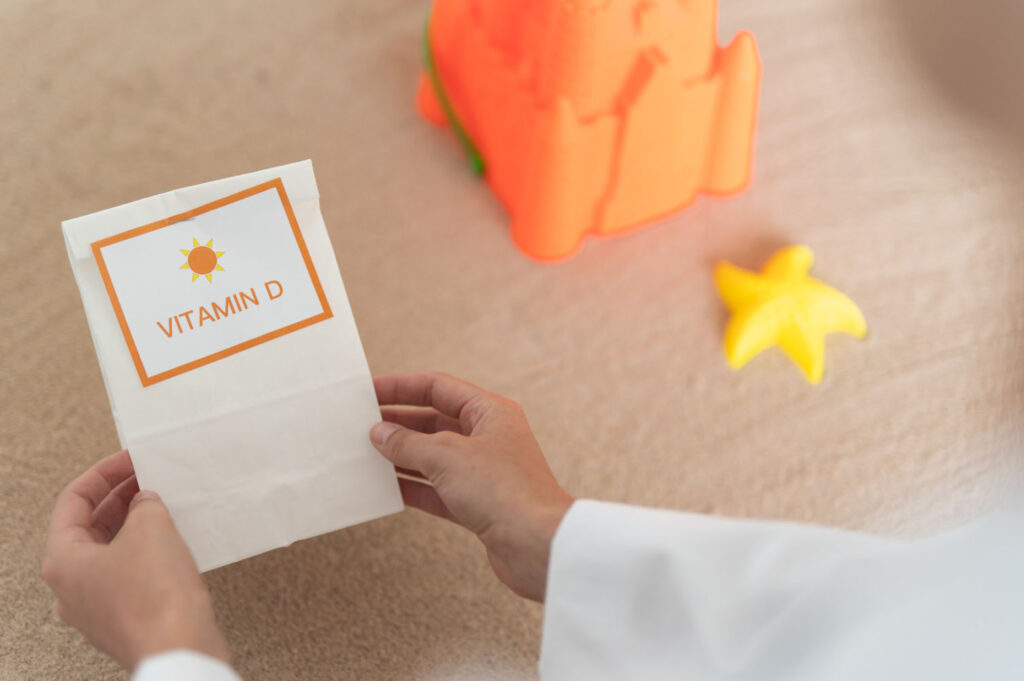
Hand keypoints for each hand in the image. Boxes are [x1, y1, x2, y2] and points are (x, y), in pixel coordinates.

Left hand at [42, 450, 228, 670]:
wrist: (180, 648)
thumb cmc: (155, 596)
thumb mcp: (150, 526)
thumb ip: (143, 503)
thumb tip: (144, 503)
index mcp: (62, 561)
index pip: (73, 500)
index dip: (105, 473)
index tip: (131, 460)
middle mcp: (71, 587)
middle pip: (89, 527)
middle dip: (120, 497)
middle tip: (149, 477)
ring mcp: (97, 607)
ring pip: (110, 552)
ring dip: (134, 523)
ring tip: (163, 504)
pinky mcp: (125, 619)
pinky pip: (129, 574)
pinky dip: (146, 550)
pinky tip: (172, 540)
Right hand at [371, 372, 573, 601]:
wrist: (537, 546)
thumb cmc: (504, 491)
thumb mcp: (447, 457)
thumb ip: (408, 443)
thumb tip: (380, 433)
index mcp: (490, 412)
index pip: (438, 388)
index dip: (401, 387)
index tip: (368, 392)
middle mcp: (488, 437)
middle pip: (434, 421)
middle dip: (397, 423)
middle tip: (360, 426)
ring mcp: (483, 472)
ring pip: (432, 457)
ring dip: (400, 456)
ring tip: (363, 455)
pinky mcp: (477, 504)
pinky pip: (436, 489)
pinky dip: (411, 487)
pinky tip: (383, 487)